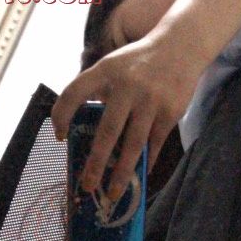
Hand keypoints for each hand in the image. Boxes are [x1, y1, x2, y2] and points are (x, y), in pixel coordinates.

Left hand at [51, 37, 203, 200]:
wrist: (180, 46)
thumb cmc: (139, 63)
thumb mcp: (114, 66)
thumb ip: (98, 90)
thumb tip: (82, 131)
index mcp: (106, 70)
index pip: (74, 93)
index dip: (61, 115)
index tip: (59, 137)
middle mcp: (127, 86)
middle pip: (107, 132)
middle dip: (96, 163)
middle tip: (87, 186)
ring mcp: (150, 100)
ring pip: (133, 146)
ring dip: (122, 174)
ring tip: (113, 194)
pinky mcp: (169, 112)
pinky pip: (154, 144)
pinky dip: (146, 163)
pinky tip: (140, 176)